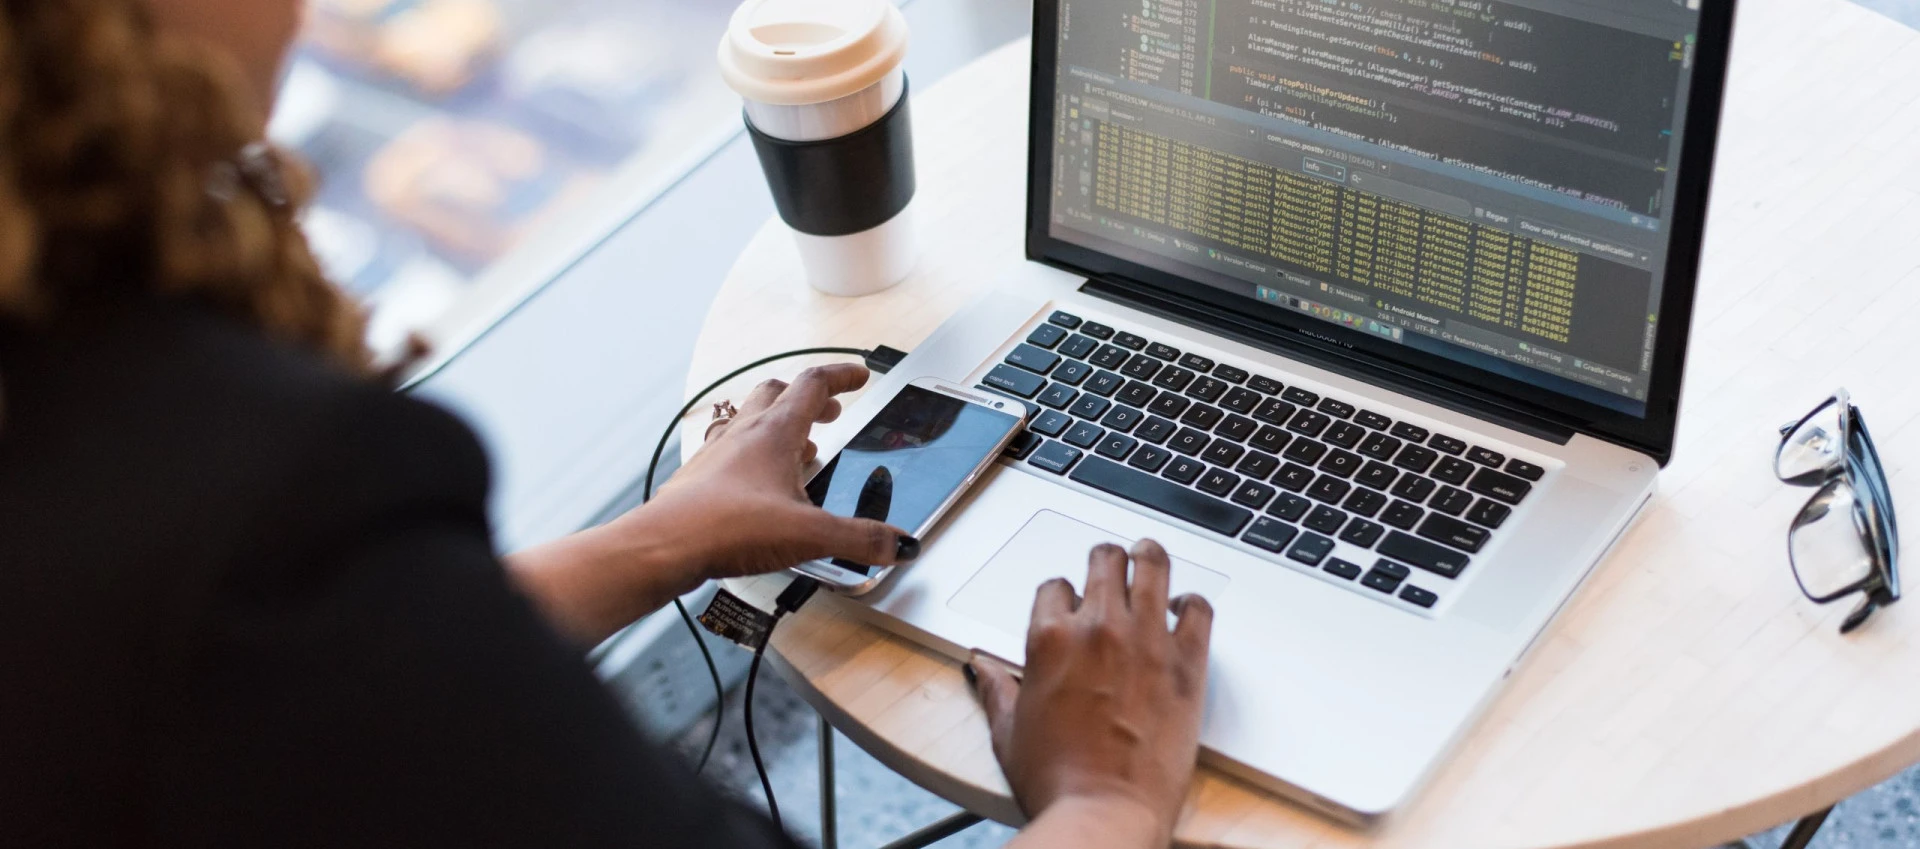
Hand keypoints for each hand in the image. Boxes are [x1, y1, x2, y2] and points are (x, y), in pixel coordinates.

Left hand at [624, 363, 917, 585]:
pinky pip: (729, 451)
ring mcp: (718, 453)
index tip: (859, 375)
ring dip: (778, 424)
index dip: (841, 376)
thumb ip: (860, 539)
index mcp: (775, 432)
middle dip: (808, 398)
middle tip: (829, 411)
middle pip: (777, 393)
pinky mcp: (701, 479)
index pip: (814, 384)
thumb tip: (898, 543)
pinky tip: (759, 484)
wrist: (665, 545)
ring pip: (750, 419)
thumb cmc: (727, 527)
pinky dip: (751, 455)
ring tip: (799, 448)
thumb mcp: (810, 534)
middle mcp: (744, 434)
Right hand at [970, 540, 1213, 846]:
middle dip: (1105, 561)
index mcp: (1049, 638)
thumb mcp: (1008, 731)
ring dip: (1148, 557)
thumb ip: (995, 688)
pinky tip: (1185, 608)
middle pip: (1104, 560)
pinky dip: (1193, 603)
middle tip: (1111, 567)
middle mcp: (1098, 628)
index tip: (1070, 608)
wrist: (1105, 812)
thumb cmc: (1057, 779)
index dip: (1063, 595)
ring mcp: (1146, 640)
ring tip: (1148, 556)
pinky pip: (1198, 609)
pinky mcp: (1187, 663)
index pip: (1055, 586)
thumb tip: (979, 666)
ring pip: (1152, 565)